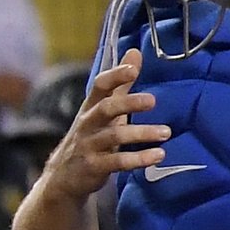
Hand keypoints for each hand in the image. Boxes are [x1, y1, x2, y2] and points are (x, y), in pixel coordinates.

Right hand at [40, 49, 164, 203]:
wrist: (63, 178)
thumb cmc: (90, 138)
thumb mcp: (102, 110)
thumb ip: (120, 85)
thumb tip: (135, 51)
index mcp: (91, 107)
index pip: (99, 86)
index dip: (115, 76)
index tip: (133, 69)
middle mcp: (88, 124)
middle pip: (106, 109)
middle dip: (128, 103)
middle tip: (152, 101)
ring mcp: (89, 146)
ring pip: (114, 137)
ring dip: (141, 133)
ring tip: (166, 133)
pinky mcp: (94, 167)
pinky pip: (117, 162)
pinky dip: (138, 159)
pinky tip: (158, 155)